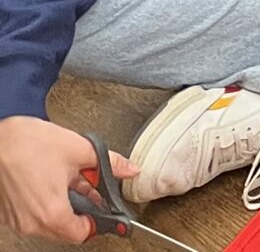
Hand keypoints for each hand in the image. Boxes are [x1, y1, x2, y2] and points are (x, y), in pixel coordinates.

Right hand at [0, 115, 135, 245]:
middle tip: (88, 190)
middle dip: (81, 210)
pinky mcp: (8, 214)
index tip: (103, 209)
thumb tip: (128, 169)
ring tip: (66, 180)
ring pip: (48, 223)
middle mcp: (32, 223)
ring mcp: (18, 220)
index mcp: (52, 212)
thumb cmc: (27, 144)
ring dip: (62, 205)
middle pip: (65, 230)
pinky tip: (49, 181)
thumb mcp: (78, 149)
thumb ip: (108, 163)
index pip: (82, 234)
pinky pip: (32, 216)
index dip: (97, 221)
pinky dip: (44, 203)